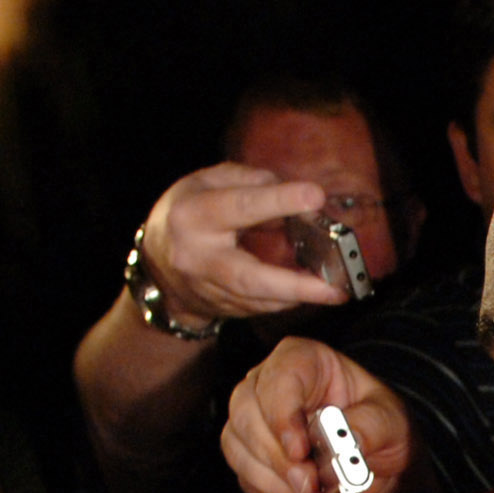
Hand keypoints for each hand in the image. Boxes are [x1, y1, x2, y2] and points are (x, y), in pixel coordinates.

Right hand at [137, 163, 346, 327]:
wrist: (157, 267)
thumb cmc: (188, 213)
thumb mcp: (207, 182)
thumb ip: (248, 182)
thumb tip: (293, 194)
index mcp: (194, 215)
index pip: (239, 206)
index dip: (278, 201)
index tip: (315, 196)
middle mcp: (198, 257)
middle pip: (249, 277)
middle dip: (295, 285)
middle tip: (335, 287)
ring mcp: (208, 289)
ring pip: (259, 299)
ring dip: (299, 296)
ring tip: (335, 290)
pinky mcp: (221, 309)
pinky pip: (260, 308)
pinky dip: (288, 300)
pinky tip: (311, 293)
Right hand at [221, 336, 436, 492]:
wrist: (375, 460)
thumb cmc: (377, 425)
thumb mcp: (390, 421)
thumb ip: (371, 426)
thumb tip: (346, 438)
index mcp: (304, 361)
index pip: (278, 377)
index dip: (282, 414)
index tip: (299, 449)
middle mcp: (269, 385)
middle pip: (247, 413)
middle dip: (277, 456)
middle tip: (308, 483)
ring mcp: (254, 419)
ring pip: (238, 445)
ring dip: (273, 479)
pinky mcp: (250, 455)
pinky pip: (244, 473)